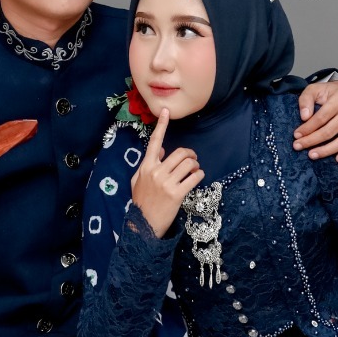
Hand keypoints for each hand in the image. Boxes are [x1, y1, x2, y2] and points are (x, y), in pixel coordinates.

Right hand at [130, 110, 204, 236]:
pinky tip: (198, 177)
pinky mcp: (177, 194)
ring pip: (188, 164)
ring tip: (195, 169)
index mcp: (146, 167)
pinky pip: (194, 178)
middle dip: (190, 154)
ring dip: (196, 165)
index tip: (167, 112)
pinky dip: (199, 175)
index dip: (162, 126)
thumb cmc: (140, 202)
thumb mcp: (138, 181)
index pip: (155, 142)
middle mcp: (156, 172)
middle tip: (193, 159)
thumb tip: (162, 151)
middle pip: (180, 153)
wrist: (143, 225)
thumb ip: (148, 164)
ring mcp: (166, 183)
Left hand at [293, 81, 337, 161]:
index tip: (296, 135)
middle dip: (312, 141)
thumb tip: (305, 117)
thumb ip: (306, 100)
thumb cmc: (330, 93)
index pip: (322, 117)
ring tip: (313, 155)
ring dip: (327, 151)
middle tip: (298, 146)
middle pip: (331, 131)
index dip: (308, 128)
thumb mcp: (315, 89)